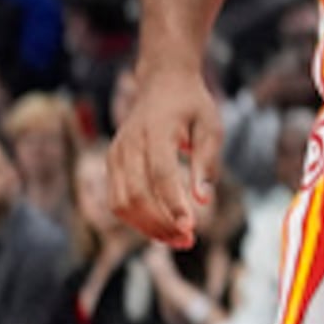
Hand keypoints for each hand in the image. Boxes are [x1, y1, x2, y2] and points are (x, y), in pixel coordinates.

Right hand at [113, 57, 225, 248]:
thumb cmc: (192, 105)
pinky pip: (117, 198)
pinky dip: (136, 218)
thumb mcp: (210, 126)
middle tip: (188, 241)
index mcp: (154, 131)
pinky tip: (160, 227)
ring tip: (177, 240)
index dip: (173, 204)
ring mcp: (116, 154)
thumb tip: (203, 200)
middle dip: (160, 223)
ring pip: (121, 202)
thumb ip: (206, 161)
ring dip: (147, 227)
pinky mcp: (113, 162)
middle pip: (136, 195)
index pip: (160, 175)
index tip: (191, 229)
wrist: (162, 81)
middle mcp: (128, 144)